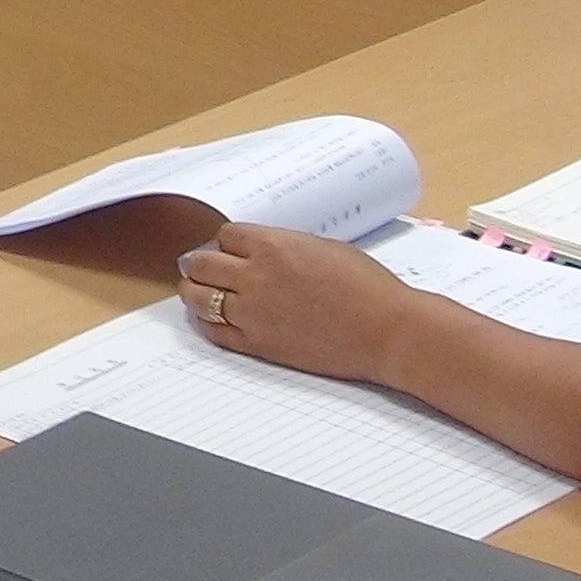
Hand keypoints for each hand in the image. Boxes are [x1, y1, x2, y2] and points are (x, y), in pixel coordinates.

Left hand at [176, 223, 426, 383]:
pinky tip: (211, 319)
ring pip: (198, 298)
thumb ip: (285, 247)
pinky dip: (207, 323)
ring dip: (194, 292)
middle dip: (201, 263)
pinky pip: (215, 332)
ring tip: (197, 291)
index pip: (225, 235)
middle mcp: (255, 277)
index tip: (229, 248)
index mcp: (273, 247)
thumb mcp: (324, 247)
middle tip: (202, 267)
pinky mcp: (258, 345)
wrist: (386, 330)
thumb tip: (264, 251)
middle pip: (201, 264)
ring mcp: (253, 313)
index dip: (227, 242)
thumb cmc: (367, 288)